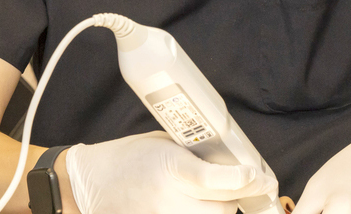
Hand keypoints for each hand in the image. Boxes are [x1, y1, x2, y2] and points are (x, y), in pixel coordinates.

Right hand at [65, 131, 278, 213]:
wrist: (91, 184)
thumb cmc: (130, 157)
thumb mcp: (164, 144)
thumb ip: (195, 156)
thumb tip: (230, 164)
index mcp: (168, 166)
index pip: (211, 179)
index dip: (240, 179)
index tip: (259, 175)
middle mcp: (166, 198)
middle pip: (220, 209)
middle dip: (235, 198)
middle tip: (242, 185)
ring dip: (219, 210)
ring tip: (216, 198)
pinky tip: (199, 205)